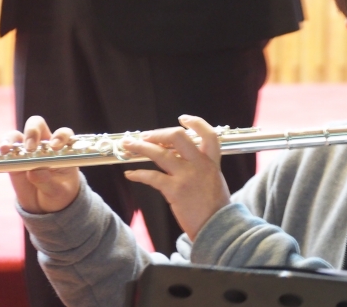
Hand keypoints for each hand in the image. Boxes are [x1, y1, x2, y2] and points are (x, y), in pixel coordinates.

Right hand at [0, 116, 80, 213]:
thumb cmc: (59, 194)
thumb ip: (47, 182)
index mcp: (62, 150)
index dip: (60, 136)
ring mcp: (26, 152)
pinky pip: (1, 147)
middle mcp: (43, 146)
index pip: (63, 134)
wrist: (46, 204)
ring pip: (17, 136)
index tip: (55, 147)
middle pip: (37, 127)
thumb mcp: (58, 191)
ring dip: (9, 140)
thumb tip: (34, 172)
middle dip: (32, 133)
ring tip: (4, 149)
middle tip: (29, 148)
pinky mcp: (11, 160)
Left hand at [122, 115, 229, 241]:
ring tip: (128, 145)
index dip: (195, 123)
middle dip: (158, 133)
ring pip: (160, 153)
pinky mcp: (175, 191)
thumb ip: (201, 165)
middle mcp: (200, 165)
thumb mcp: (214, 179)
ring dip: (141, 147)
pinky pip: (152, 177)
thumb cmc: (214, 206)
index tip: (182, 118)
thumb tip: (179, 154)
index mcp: (212, 162)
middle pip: (178, 137)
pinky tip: (130, 174)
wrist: (217, 227)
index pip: (208, 134)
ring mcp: (187, 177)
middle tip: (146, 135)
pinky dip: (138, 174)